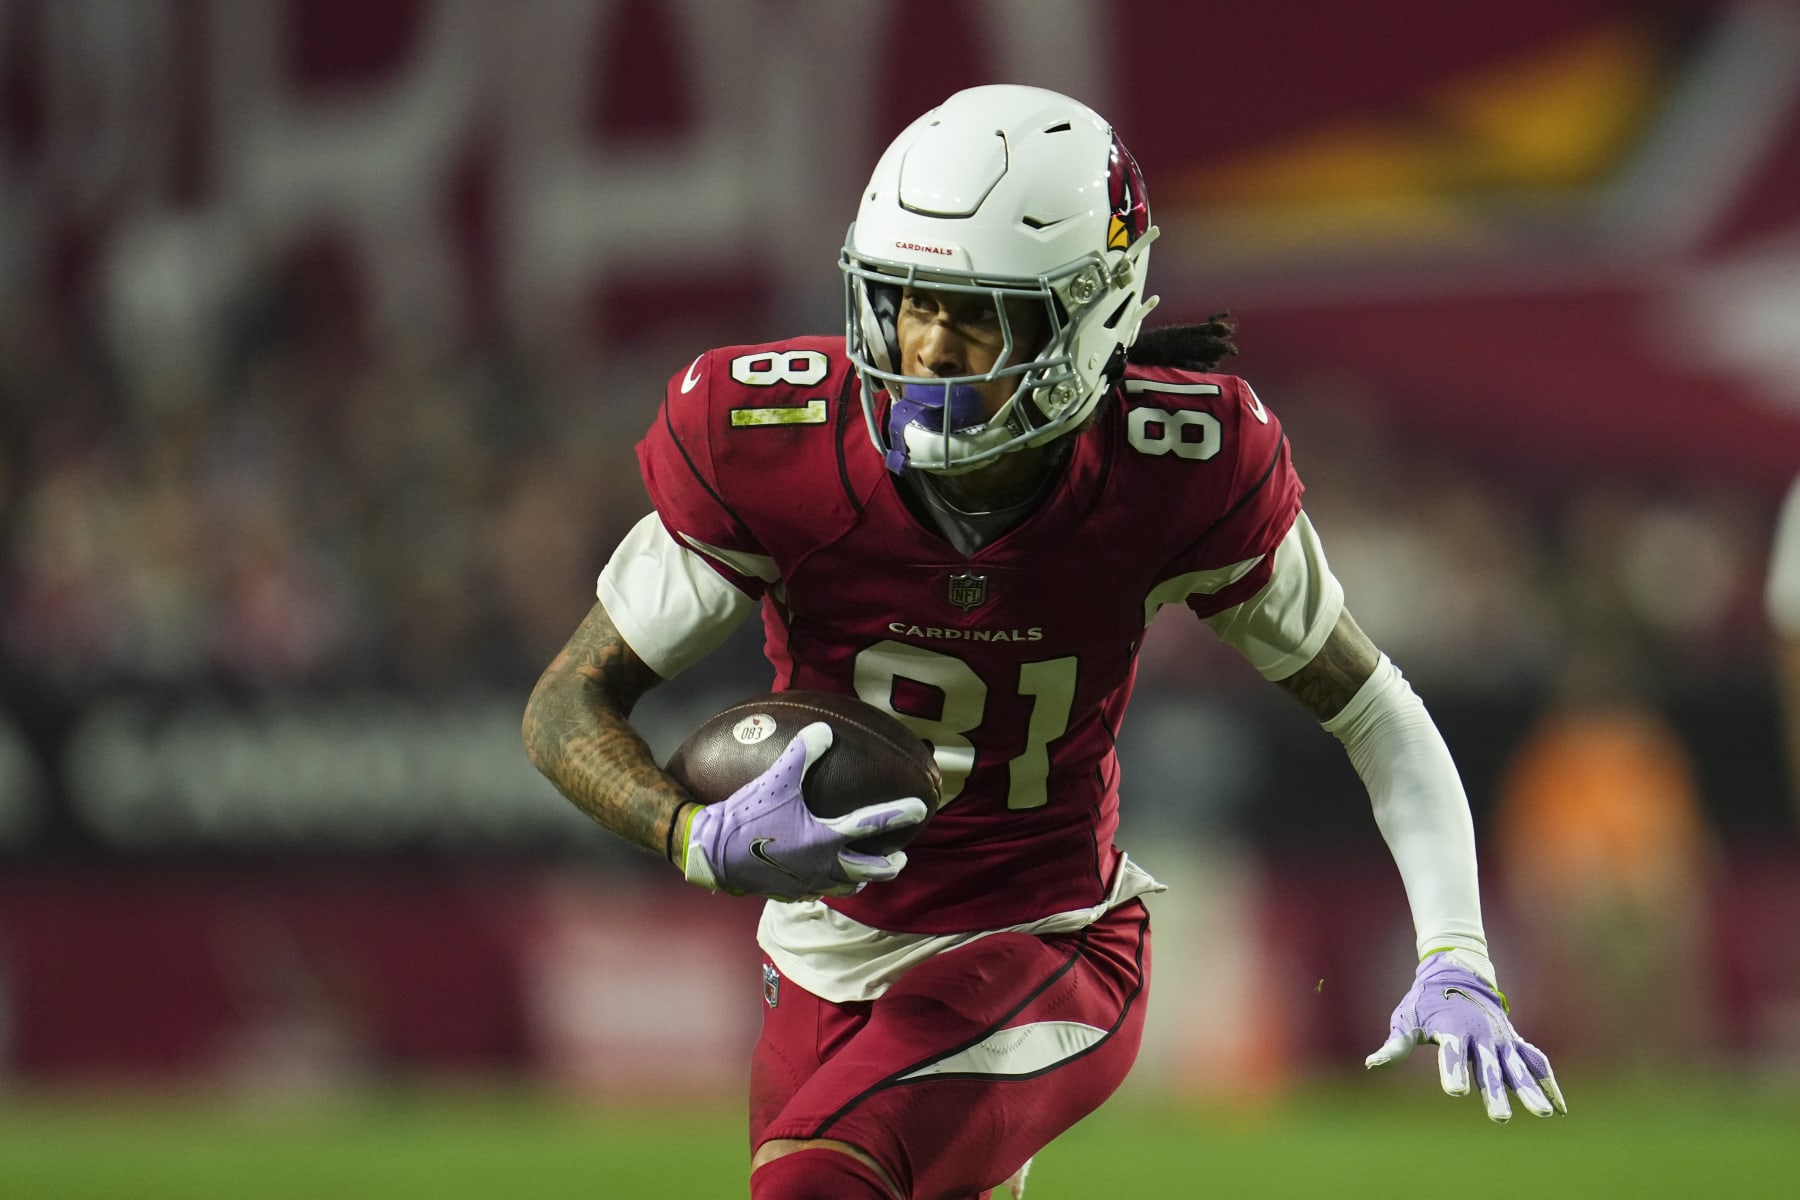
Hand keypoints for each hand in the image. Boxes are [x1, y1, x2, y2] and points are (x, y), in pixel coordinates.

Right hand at [679, 722, 928, 899]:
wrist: (713, 854)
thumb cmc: (748, 816)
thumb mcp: (776, 779)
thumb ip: (802, 753)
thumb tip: (824, 729)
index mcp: (826, 838)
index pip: (872, 825)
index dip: (899, 814)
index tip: (921, 809)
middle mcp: (824, 865)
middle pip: (870, 871)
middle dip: (889, 865)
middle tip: (901, 858)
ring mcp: (808, 883)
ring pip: (846, 886)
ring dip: (863, 879)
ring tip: (869, 874)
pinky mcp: (790, 893)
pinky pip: (819, 892)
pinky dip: (831, 885)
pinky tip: (825, 879)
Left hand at [1365, 949, 1566, 1121]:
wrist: (1457, 972)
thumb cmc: (1425, 1000)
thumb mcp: (1406, 1018)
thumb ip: (1395, 1044)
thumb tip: (1372, 1064)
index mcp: (1452, 1028)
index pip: (1452, 1053)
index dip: (1453, 1071)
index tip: (1456, 1092)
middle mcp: (1480, 1035)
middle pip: (1488, 1068)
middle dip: (1494, 1093)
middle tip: (1500, 1118)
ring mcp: (1500, 1039)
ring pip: (1517, 1067)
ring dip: (1530, 1090)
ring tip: (1542, 1115)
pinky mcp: (1513, 1042)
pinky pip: (1535, 1063)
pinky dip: (1548, 1083)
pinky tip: (1558, 1108)